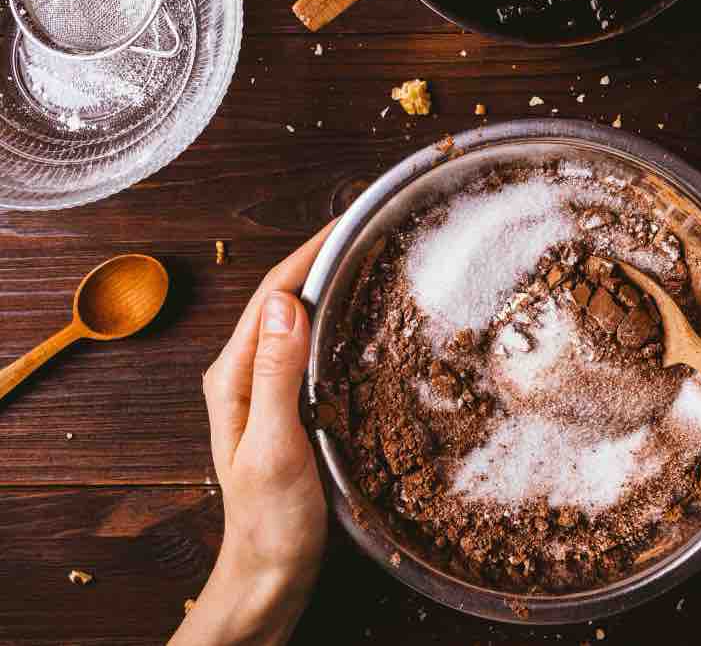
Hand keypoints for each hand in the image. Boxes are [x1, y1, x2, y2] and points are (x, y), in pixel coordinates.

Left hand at [171, 224, 333, 645]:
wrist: (270, 572)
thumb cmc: (270, 520)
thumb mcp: (274, 445)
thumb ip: (276, 374)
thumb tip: (289, 303)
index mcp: (234, 375)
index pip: (273, 295)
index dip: (309, 252)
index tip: (349, 222)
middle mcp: (246, 373)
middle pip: (285, 298)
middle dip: (323, 257)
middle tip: (372, 230)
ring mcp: (267, 389)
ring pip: (300, 320)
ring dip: (332, 285)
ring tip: (374, 259)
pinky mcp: (289, 405)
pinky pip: (313, 347)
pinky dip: (339, 321)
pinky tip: (367, 319)